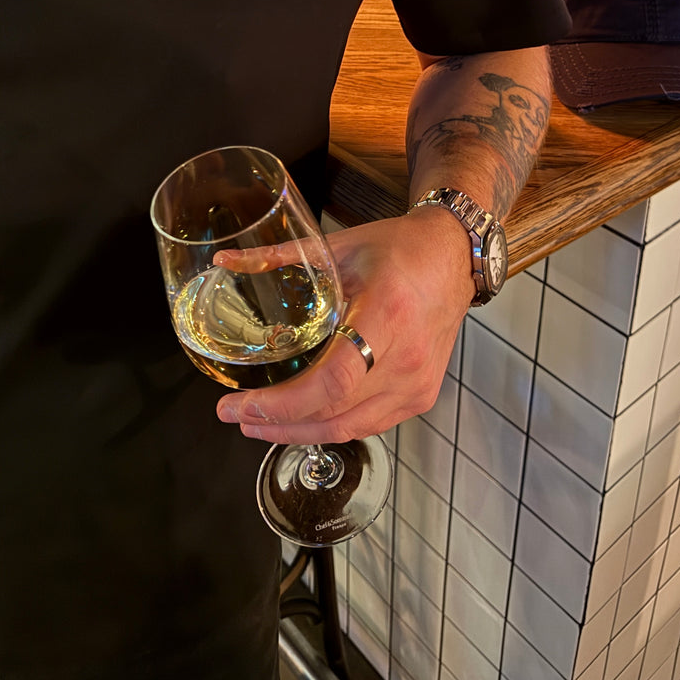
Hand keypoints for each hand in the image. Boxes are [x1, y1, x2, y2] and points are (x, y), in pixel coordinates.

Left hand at [216, 206, 473, 442]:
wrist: (455, 257)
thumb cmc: (402, 248)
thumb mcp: (339, 246)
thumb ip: (280, 257)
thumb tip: (225, 262)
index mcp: (385, 316)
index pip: (331, 382)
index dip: (281, 405)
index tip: (240, 406)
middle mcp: (406, 358)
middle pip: (334, 414)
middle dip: (277, 423)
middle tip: (236, 417)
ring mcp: (418, 383)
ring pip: (350, 428)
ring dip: (300, 432)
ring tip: (259, 424)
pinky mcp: (422, 395)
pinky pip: (370, 424)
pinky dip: (332, 427)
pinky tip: (304, 421)